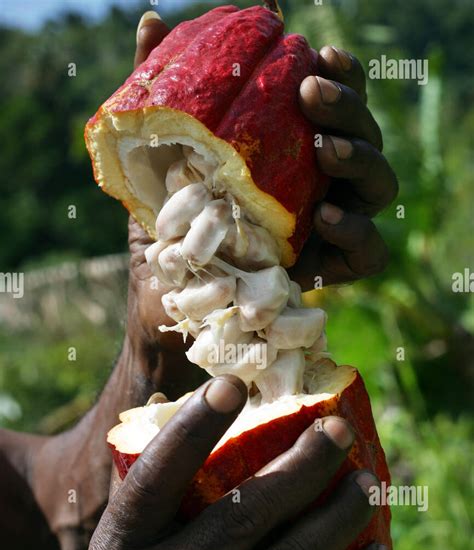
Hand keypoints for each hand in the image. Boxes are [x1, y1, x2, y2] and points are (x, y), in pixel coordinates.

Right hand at [53, 376, 389, 549]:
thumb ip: (155, 499)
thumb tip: (216, 424)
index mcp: (120, 545)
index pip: (156, 476)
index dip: (193, 427)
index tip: (232, 384)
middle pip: (245, 513)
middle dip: (302, 465)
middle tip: (338, 430)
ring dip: (340, 516)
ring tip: (369, 483)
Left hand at [126, 17, 396, 367]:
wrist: (166, 302)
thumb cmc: (166, 227)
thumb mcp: (156, 157)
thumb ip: (164, 92)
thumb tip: (153, 18)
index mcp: (295, 151)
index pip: (335, 103)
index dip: (340, 74)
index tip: (315, 52)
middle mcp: (322, 184)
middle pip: (365, 135)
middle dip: (348, 108)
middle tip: (311, 94)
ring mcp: (333, 227)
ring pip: (380, 185)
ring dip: (359, 158)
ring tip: (324, 150)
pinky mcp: (333, 272)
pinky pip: (369, 252)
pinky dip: (354, 231)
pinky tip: (323, 216)